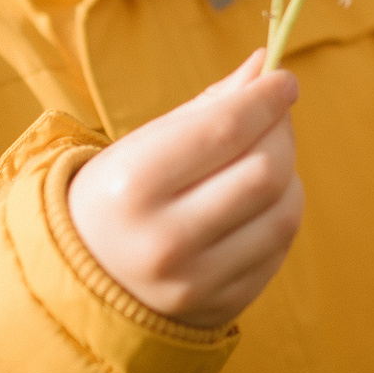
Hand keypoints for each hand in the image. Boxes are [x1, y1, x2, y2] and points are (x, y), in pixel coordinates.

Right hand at [67, 51, 305, 327]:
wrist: (85, 279)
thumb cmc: (118, 196)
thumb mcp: (144, 144)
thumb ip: (209, 106)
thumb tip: (266, 66)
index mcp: (133, 186)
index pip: (225, 130)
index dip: (266, 99)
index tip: (284, 80)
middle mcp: (164, 240)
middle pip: (264, 172)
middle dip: (282, 134)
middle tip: (276, 117)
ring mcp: (196, 282)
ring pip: (283, 214)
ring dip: (289, 176)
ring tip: (267, 160)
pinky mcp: (222, 307)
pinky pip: (279, 249)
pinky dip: (279, 214)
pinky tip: (258, 202)